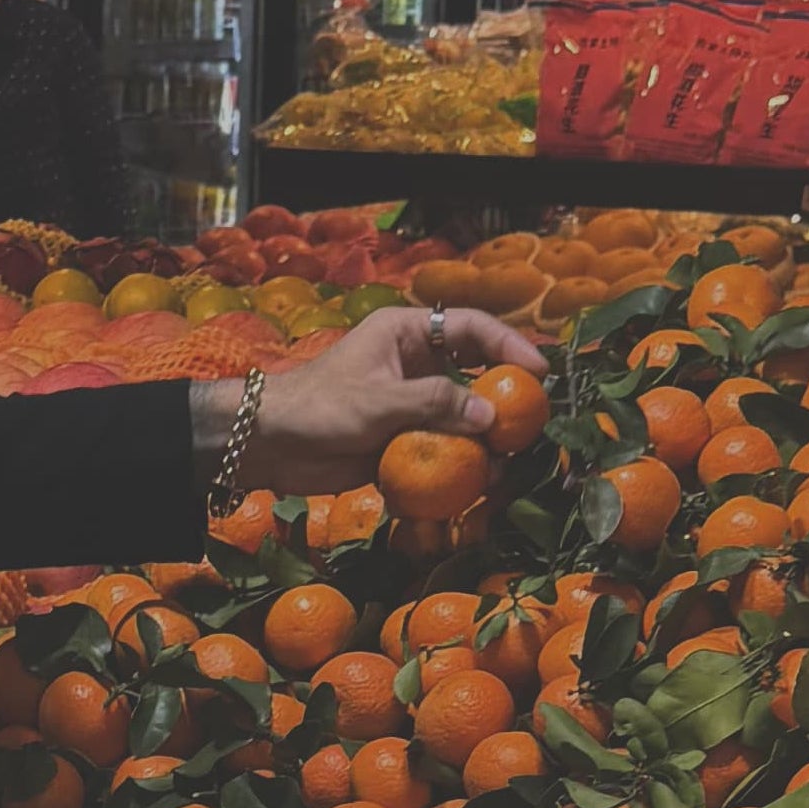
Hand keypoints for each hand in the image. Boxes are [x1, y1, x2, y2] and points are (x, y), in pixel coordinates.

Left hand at [206, 303, 543, 496]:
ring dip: (487, 437)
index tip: (538, 371)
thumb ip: (435, 404)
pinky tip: (482, 480)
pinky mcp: (404, 438)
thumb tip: (490, 417)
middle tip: (533, 421)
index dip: (509, 345)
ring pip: (464, 415)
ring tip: (509, 460)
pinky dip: (464, 461)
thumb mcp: (378, 400)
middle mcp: (415, 363)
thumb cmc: (317, 407)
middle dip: (505, 396)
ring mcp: (411, 403)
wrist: (270, 445)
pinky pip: (445, 446)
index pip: (471, 327)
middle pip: (475, 372)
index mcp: (407, 333)